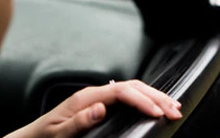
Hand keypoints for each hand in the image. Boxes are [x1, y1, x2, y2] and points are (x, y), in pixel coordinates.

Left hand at [4, 80, 181, 137]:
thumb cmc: (44, 137)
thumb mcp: (59, 134)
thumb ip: (79, 121)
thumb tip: (101, 108)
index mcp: (86, 97)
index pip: (122, 91)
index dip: (143, 100)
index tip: (158, 112)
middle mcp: (94, 94)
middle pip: (132, 86)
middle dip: (156, 96)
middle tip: (175, 109)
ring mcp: (97, 98)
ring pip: (132, 89)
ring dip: (154, 96)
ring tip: (172, 106)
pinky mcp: (100, 104)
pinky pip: (128, 97)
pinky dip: (145, 100)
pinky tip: (154, 106)